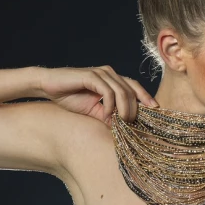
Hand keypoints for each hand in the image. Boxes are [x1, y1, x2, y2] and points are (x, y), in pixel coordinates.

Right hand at [40, 65, 157, 126]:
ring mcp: (101, 73)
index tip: (155, 111)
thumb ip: (108, 117)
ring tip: (123, 122)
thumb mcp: (94, 111)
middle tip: (133, 124)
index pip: (135, 87)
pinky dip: (110, 104)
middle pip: (131, 90)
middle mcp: (110, 74)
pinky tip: (108, 115)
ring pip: (122, 90)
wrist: (48, 86)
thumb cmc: (71, 97)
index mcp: (113, 80)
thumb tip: (123, 131)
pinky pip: (107, 91)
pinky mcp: (91, 76)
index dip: (146, 98)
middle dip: (135, 108)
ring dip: (125, 108)